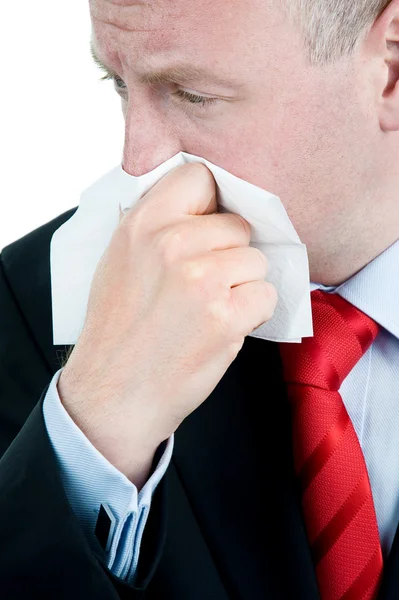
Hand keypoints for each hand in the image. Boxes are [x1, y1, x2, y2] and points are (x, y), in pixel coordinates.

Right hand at [57, 163, 276, 486]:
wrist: (114, 393)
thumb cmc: (119, 330)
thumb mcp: (120, 259)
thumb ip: (159, 225)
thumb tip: (207, 206)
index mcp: (143, 223)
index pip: (200, 176)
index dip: (212, 203)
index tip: (210, 224)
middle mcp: (172, 243)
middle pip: (238, 225)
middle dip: (230, 253)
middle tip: (204, 284)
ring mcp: (201, 278)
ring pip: (257, 260)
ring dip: (243, 285)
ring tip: (209, 309)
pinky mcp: (226, 315)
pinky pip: (266, 294)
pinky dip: (252, 312)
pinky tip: (222, 327)